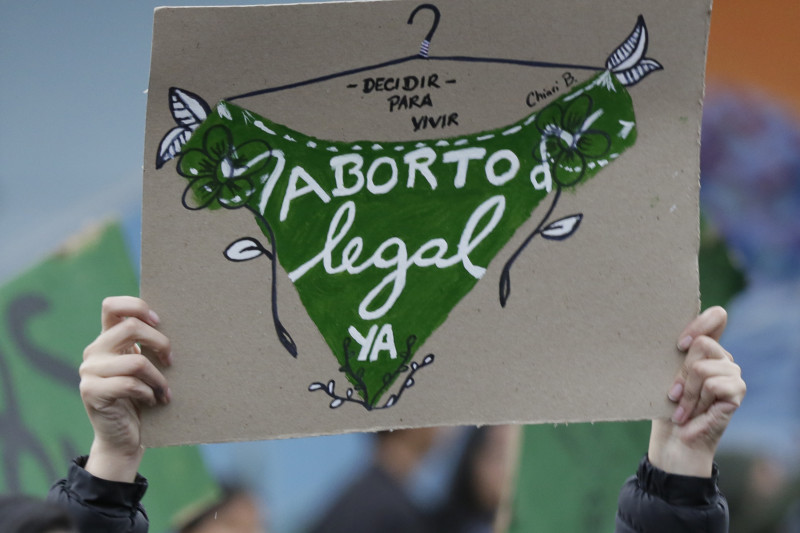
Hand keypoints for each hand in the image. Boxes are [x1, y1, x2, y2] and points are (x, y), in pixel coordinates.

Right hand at [79, 296, 171, 481]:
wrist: (124, 438)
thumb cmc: (142, 398)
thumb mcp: (146, 368)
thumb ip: (148, 346)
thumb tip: (181, 324)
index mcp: (107, 339)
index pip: (113, 306)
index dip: (137, 307)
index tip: (159, 321)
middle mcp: (95, 351)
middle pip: (131, 327)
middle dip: (160, 342)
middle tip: (171, 361)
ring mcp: (89, 371)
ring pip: (136, 361)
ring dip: (158, 378)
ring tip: (165, 391)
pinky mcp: (91, 392)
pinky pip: (129, 384)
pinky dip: (148, 393)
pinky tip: (152, 401)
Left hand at [648, 306, 745, 476]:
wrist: (673, 442)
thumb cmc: (664, 407)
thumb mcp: (664, 376)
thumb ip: (672, 356)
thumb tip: (665, 338)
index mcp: (705, 348)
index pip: (717, 317)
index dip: (700, 323)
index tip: (680, 344)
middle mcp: (722, 357)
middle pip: (702, 343)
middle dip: (681, 372)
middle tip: (673, 395)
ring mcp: (732, 373)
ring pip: (701, 368)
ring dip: (686, 393)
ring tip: (682, 409)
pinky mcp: (737, 391)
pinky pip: (712, 384)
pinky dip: (696, 402)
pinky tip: (692, 416)